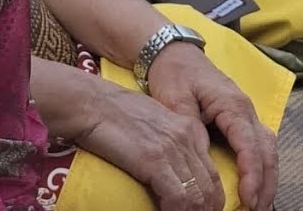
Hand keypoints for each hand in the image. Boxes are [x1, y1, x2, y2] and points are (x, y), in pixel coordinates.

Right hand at [75, 78, 225, 210]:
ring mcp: (172, 148)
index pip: (213, 172)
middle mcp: (186, 137)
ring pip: (198, 196)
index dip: (212, 197)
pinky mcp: (154, 159)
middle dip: (207, 210)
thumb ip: (168, 139)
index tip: (204, 209)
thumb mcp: (152, 119)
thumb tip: (171, 165)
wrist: (89, 102)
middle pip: (211, 186)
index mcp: (187, 128)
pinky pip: (178, 197)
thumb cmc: (111, 111)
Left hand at [147, 43, 278, 210]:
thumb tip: (202, 157)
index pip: (249, 144)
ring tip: (259, 203)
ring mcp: (246, 111)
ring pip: (268, 148)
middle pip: (267, 149)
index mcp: (232, 104)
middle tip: (257, 209)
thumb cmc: (173, 74)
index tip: (247, 198)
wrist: (173, 52)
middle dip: (265, 182)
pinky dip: (261, 165)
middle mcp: (245, 108)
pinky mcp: (240, 116)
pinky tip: (256, 183)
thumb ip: (190, 127)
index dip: (251, 174)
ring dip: (267, 176)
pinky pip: (259, 143)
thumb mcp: (175, 99)